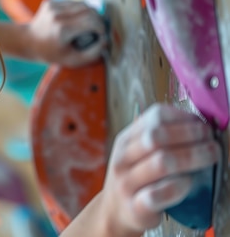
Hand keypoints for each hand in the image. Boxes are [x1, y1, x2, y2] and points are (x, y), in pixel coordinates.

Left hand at [27, 0, 106, 66]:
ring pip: (82, 3)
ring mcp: (52, 6)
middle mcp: (57, 14)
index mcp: (62, 29)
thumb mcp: (72, 60)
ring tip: (88, 25)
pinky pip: (72, 2)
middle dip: (97, 19)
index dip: (101, 27)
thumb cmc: (51, 53)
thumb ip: (93, 53)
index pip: (91, 20)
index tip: (101, 35)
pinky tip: (75, 20)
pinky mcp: (50, 2)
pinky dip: (78, 10)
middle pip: (89, 9)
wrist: (28, 42)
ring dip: (89, 13)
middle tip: (97, 29)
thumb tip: (105, 40)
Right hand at [99, 104, 219, 235]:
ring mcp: (127, 183)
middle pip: (157, 138)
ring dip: (192, 157)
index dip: (183, 118)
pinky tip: (188, 184)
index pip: (155, 116)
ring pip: (161, 163)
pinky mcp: (136, 207)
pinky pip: (159, 194)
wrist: (115, 211)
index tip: (202, 124)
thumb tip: (201, 126)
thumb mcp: (139, 153)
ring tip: (211, 157)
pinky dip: (179, 187)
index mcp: (126, 139)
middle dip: (191, 136)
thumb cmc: (137, 179)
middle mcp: (123, 158)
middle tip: (211, 141)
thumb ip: (162, 139)